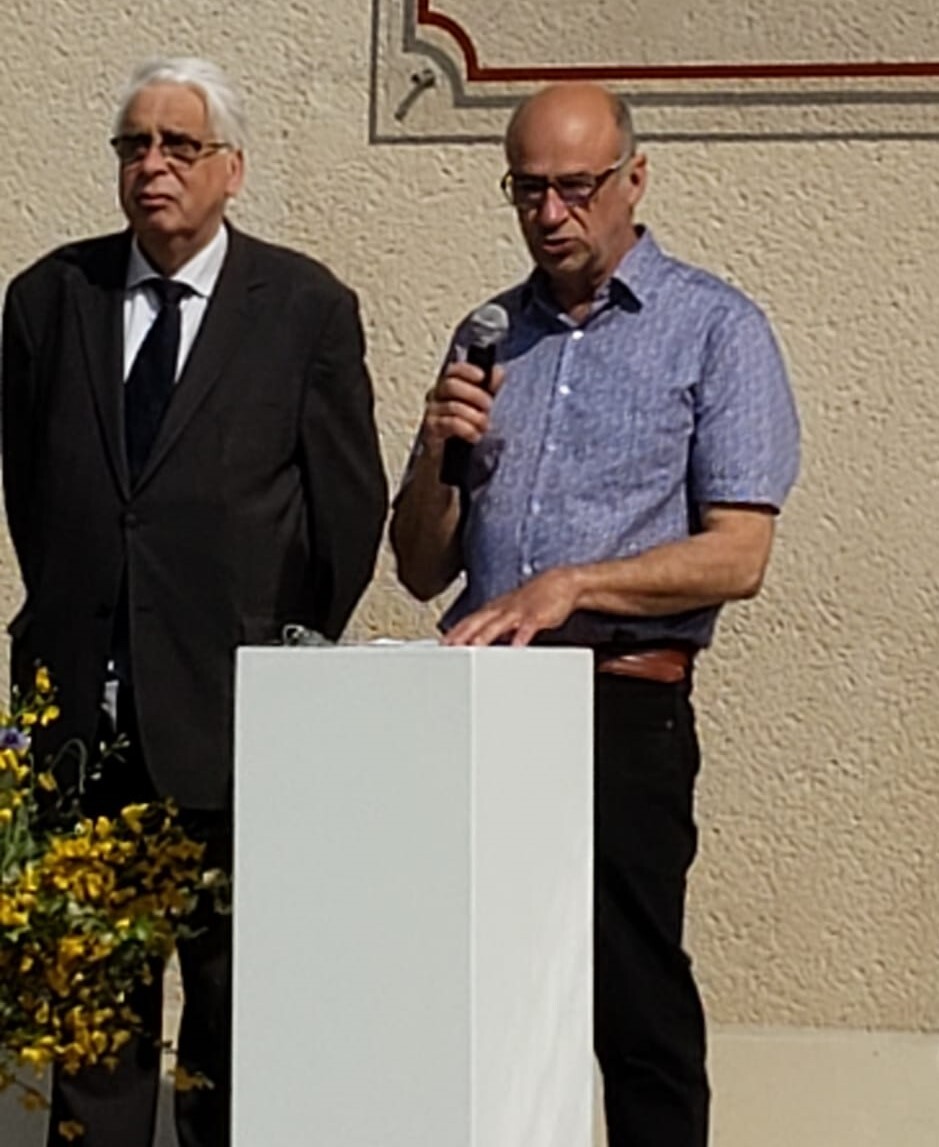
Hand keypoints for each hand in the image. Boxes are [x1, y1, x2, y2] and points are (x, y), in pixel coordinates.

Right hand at [420, 361, 505, 454]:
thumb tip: (498, 372)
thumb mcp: (481, 404)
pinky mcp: (431, 430)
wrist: (451, 455)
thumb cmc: (466, 425)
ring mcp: (431, 412)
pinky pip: (450, 424)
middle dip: (474, 395)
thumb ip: (489, 387)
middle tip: (489, 406)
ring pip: (453, 406)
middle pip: (451, 385)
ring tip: (485, 426)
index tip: (482, 377)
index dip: (467, 371)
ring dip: (474, 416)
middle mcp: (435, 395)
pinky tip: (475, 436)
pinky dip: (466, 429)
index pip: (453, 370)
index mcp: (447, 385)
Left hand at [442, 567, 582, 646]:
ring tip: (473, 648)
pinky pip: (527, 627)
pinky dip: (521, 637)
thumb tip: (477, 643)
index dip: (453, 633)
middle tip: (448, 648)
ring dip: (485, 636)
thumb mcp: (510, 614)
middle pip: (477, 622)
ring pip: (498, 624)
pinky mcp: (537, 615)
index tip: (440, 646)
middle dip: (461, 635)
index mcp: (494, 609)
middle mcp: (502, 609)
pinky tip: (516, 648)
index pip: (468, 621)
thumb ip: (494, 628)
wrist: (561, 583)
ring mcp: (519, 611)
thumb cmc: (533, 601)